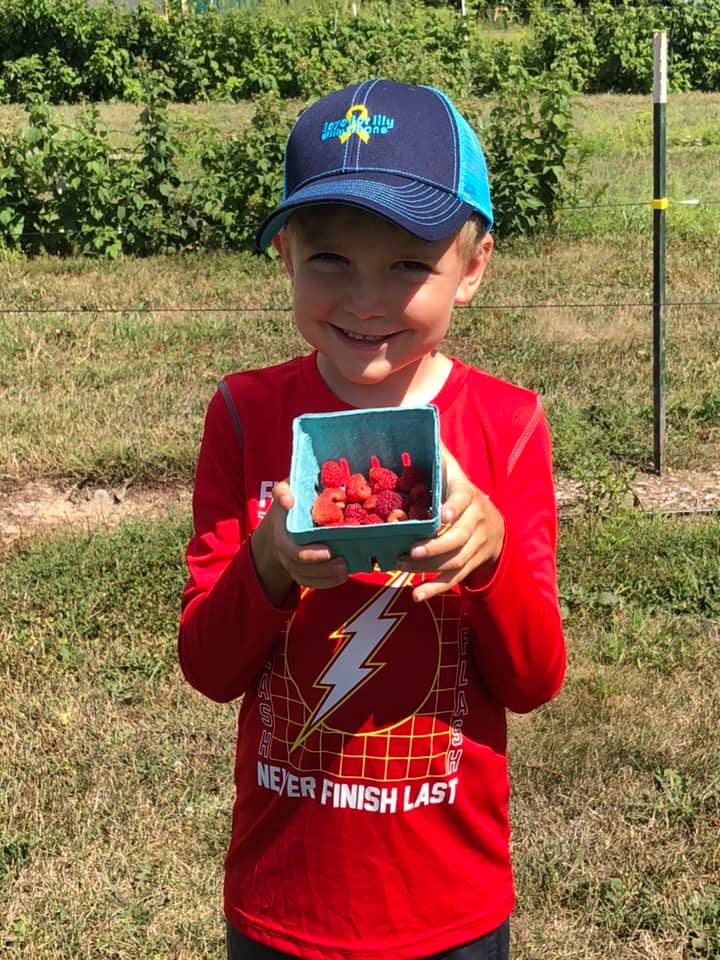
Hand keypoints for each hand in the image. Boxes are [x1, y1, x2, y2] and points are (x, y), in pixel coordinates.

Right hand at [250, 481, 347, 603]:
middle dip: (321, 568)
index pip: (289, 549)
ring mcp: (291, 561)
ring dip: (326, 576)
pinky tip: (341, 576)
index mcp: (281, 531)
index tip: (327, 552)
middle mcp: (284, 549)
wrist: (280, 519)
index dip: (307, 554)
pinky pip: (310, 582)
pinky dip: (326, 582)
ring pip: (304, 577)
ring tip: (345, 570)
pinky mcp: (300, 569)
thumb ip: (283, 491)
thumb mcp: (284, 489)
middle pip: (299, 566)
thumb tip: (288, 500)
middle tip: (342, 563)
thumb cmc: (290, 500)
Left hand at [398, 443, 504, 602]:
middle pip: (458, 537)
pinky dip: (436, 589)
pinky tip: (417, 595)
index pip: (465, 500)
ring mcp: (477, 545)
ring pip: (455, 560)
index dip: (454, 508)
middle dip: (433, 546)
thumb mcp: (453, 472)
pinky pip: (456, 579)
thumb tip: (420, 418)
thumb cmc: (461, 494)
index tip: (441, 514)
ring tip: (401, 566)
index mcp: (469, 495)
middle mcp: (476, 521)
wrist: (495, 526)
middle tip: (407, 551)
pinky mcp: (472, 564)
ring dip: (428, 567)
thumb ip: (438, 453)